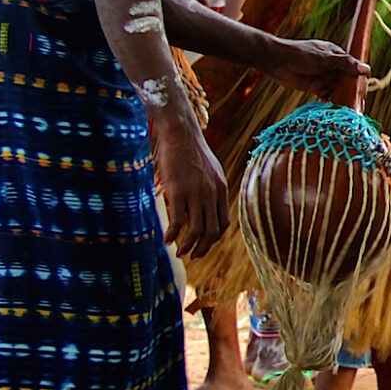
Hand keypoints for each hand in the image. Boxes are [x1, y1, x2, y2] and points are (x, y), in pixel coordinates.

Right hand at [153, 123, 228, 257]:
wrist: (181, 133)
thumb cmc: (191, 151)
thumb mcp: (210, 170)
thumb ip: (211, 188)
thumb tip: (206, 202)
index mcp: (222, 190)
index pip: (224, 223)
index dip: (214, 238)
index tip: (203, 245)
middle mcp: (212, 194)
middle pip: (212, 231)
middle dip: (202, 248)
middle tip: (191, 256)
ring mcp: (196, 193)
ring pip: (196, 230)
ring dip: (187, 246)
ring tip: (179, 253)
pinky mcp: (178, 191)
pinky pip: (178, 221)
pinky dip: (173, 235)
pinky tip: (166, 240)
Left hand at [268, 37, 369, 98]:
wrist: (277, 61)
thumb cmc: (301, 54)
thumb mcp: (325, 58)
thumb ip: (345, 64)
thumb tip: (367, 69)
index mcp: (337, 56)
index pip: (354, 69)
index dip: (360, 81)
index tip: (362, 92)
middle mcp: (333, 67)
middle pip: (348, 82)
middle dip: (352, 92)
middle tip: (356, 104)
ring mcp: (324, 78)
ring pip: (338, 90)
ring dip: (342, 98)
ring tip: (345, 109)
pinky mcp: (316, 87)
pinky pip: (327, 96)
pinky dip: (330, 101)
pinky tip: (330, 106)